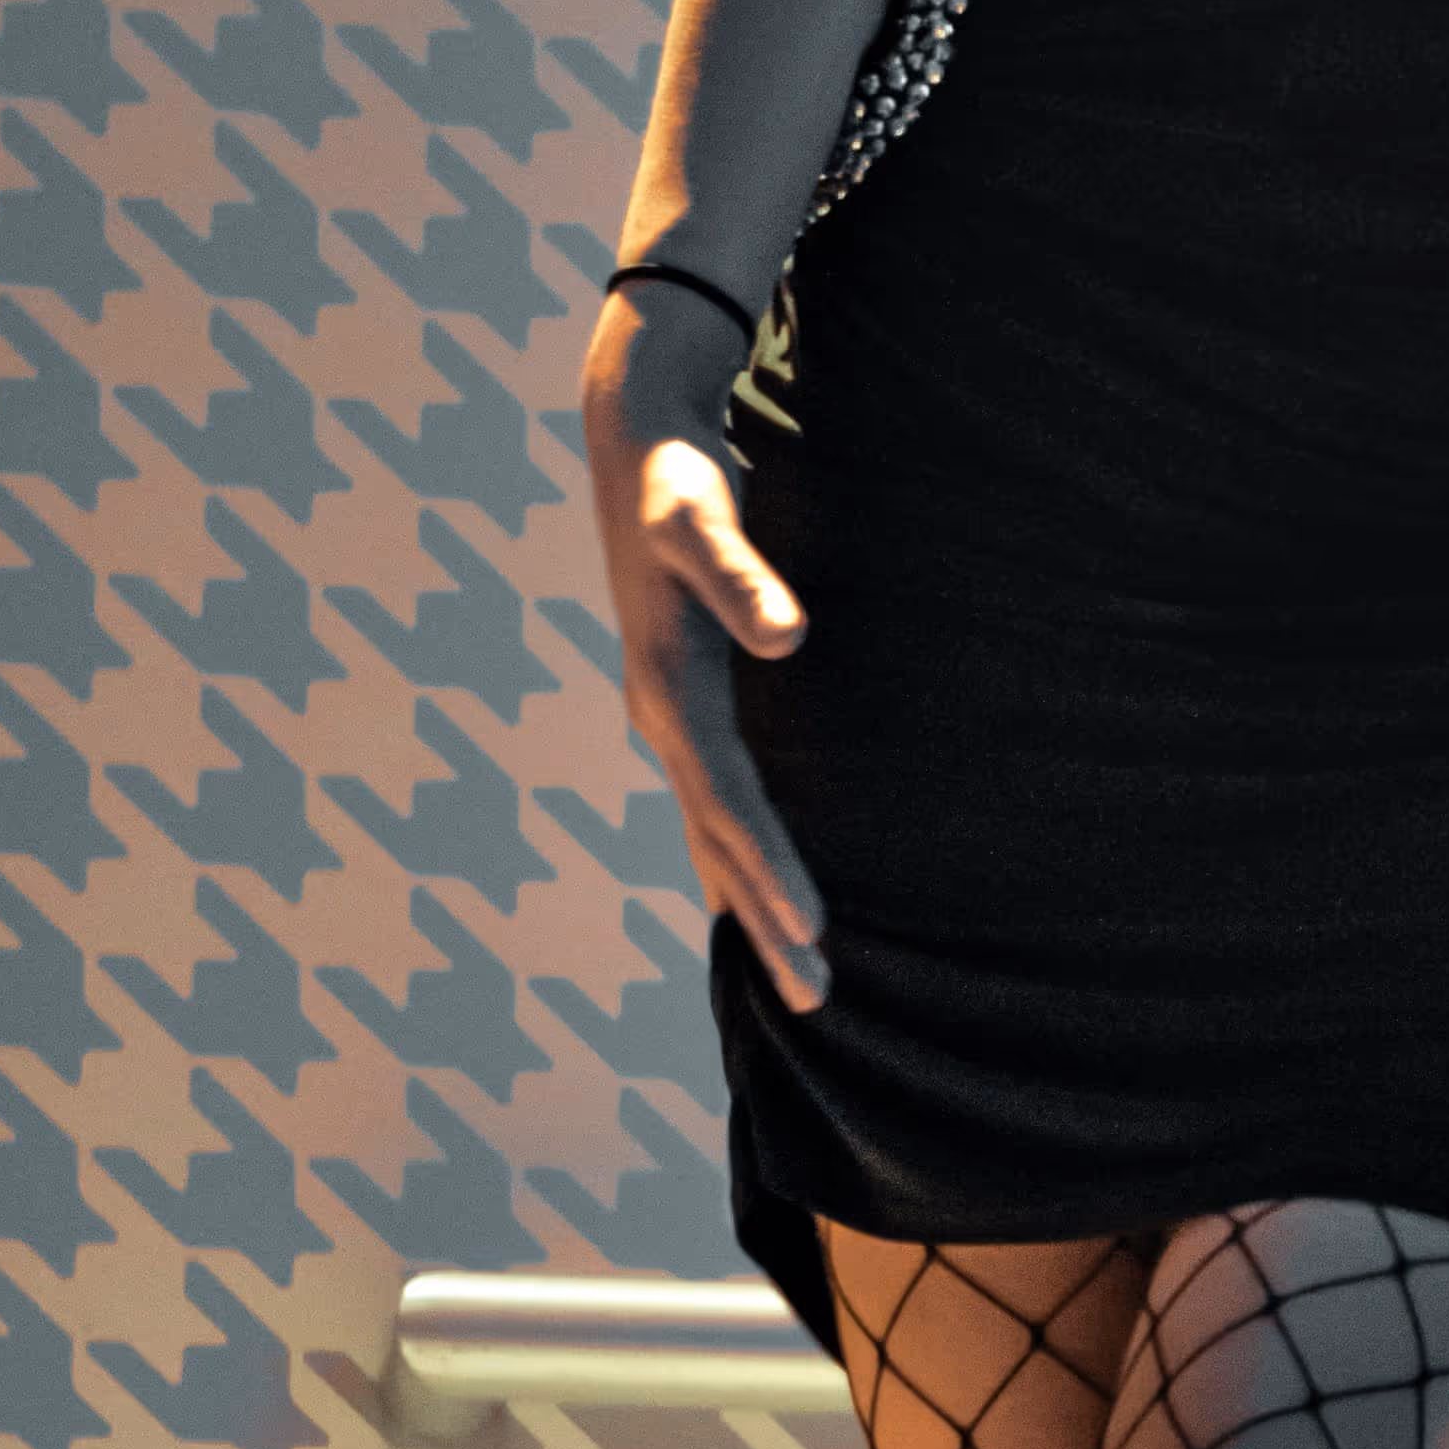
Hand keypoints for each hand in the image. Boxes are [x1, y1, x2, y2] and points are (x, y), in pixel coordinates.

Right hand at [582, 274, 829, 1008]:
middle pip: (717, 841)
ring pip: (713, 833)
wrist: (633, 447)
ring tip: (796, 978)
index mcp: (669, 690)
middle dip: (763, 921)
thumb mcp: (705, 517)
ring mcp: (670, 717)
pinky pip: (716, 803)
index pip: (727, 801)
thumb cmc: (676, 481)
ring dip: (750, 905)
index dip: (767, 867)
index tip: (811, 929)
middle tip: (814, 1002)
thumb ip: (742, 574)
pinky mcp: (686, 704)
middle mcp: (662, 718)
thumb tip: (786, 635)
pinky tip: (755, 895)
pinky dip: (737, 858)